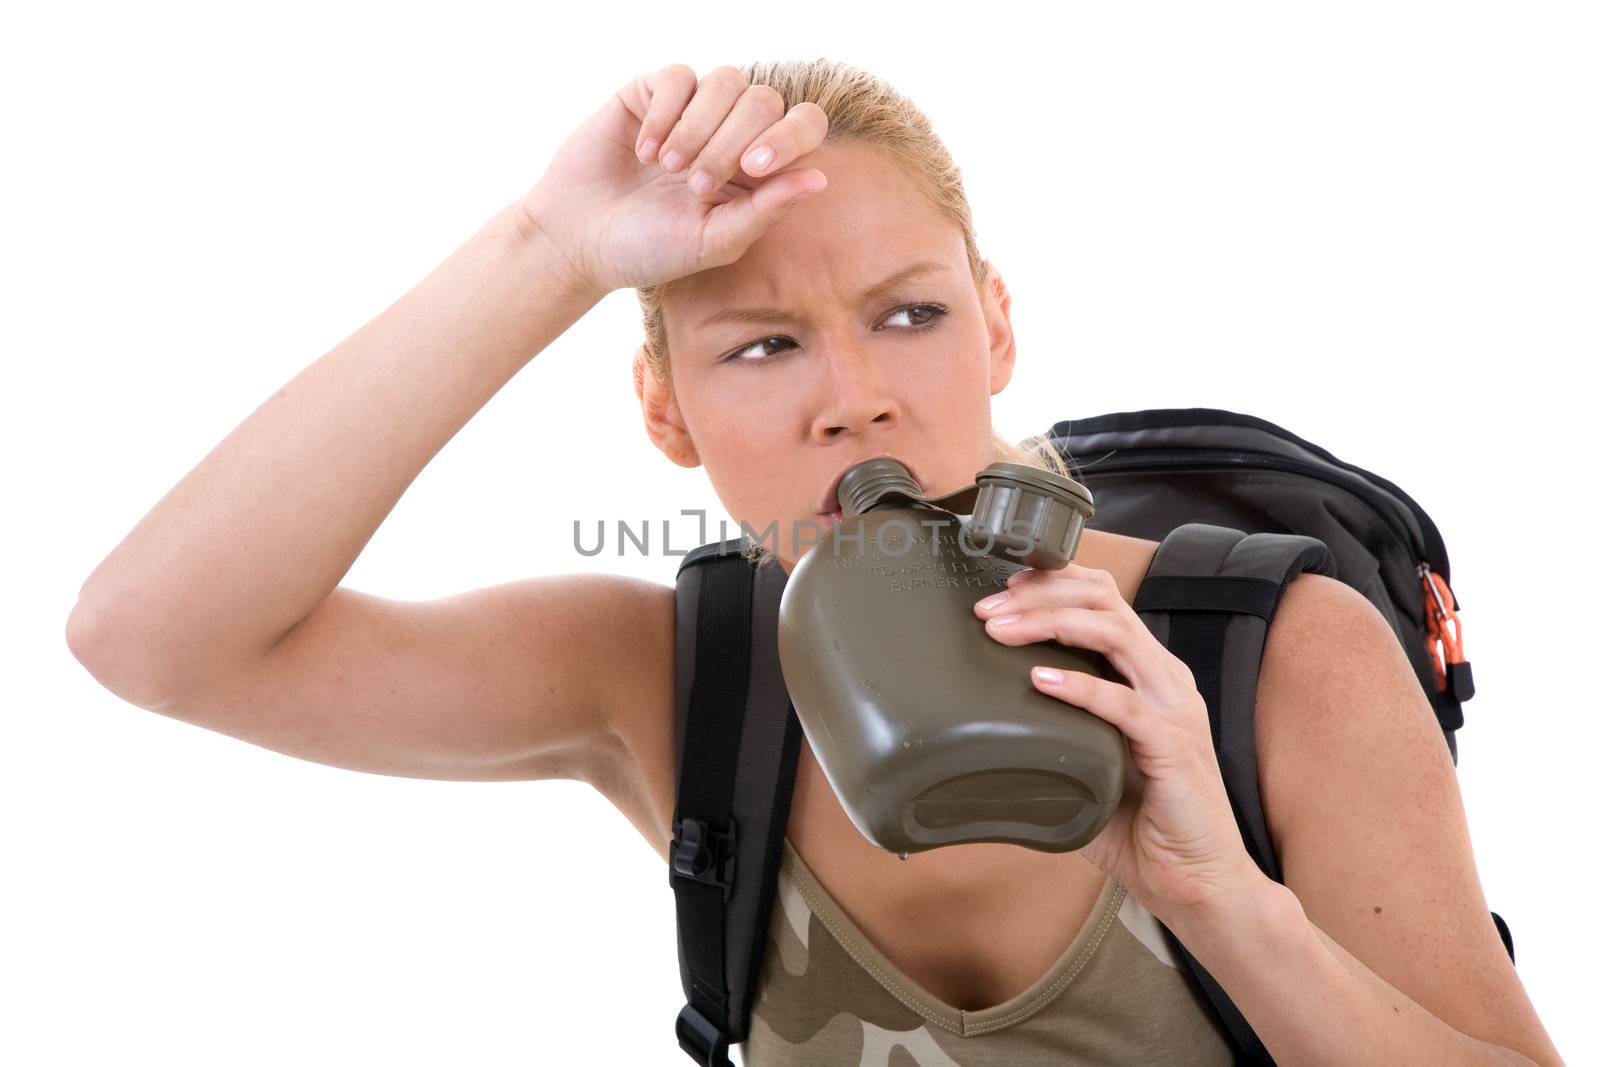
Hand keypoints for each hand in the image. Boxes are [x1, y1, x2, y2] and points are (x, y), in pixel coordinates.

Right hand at [518, 63, 829, 296]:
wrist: (578, 241)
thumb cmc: (650, 249)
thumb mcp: (713, 241)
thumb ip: (765, 211)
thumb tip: (819, 179)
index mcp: (758, 169)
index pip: (803, 126)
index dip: (789, 137)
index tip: (753, 169)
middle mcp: (731, 132)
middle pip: (765, 100)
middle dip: (733, 142)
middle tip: (697, 185)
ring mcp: (692, 109)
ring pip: (726, 80)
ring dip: (699, 127)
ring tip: (670, 169)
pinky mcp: (650, 93)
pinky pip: (679, 77)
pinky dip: (666, 113)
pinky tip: (645, 151)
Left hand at [972, 563, 1263, 919]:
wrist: (1197, 883)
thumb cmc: (1140, 824)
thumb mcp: (1086, 761)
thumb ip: (1050, 730)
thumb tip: (980, 719)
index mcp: (1147, 674)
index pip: (1104, 599)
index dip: (1052, 582)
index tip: (1000, 589)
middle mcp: (1164, 680)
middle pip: (1104, 602)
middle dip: (1040, 595)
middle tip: (987, 608)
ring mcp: (1173, 710)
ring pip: (1114, 635)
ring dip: (1051, 624)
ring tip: (1002, 631)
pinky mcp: (1174, 748)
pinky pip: (1124, 705)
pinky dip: (1079, 687)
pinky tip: (1039, 681)